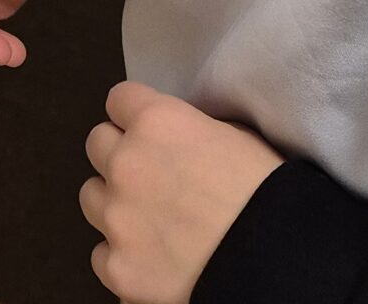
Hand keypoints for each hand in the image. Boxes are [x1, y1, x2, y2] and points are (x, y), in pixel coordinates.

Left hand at [81, 83, 283, 303]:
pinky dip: (123, 255)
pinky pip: (102, 253)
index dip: (136, 114)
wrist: (275, 262)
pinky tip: (153, 258)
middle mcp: (126, 164)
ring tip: (150, 218)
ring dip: (115, 203)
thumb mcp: (236, 136)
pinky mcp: (118, 268)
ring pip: (91, 197)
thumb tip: (176, 136)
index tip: (151, 131)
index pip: (119, 100)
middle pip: (97, 144)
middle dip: (120, 154)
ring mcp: (117, 219)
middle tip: (152, 175)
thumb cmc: (266, 192)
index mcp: (156, 122)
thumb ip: (190, 128)